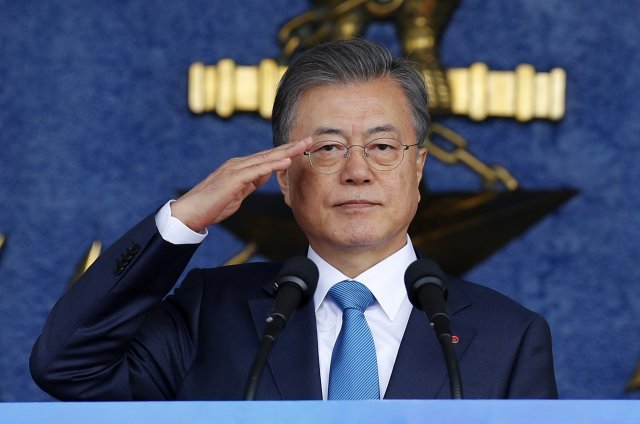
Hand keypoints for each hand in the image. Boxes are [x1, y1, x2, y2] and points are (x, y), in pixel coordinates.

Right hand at [170, 138, 312, 231]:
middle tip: (309, 139)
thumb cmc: (212, 205)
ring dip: (286, 152)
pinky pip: (256, 170)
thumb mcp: (238, 193)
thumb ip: (251, 183)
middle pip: (270, 154)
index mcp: (240, 168)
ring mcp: (235, 170)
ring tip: (303, 146)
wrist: (190, 213)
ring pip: (265, 159)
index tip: (302, 147)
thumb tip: (266, 175)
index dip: (286, 152)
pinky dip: (272, 165)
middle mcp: (238, 164)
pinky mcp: (233, 179)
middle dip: (290, 147)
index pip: (268, 158)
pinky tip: (286, 162)